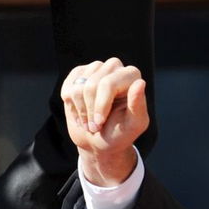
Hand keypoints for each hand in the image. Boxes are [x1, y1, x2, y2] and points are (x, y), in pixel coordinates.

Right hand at [62, 57, 147, 185]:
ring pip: (77, 88)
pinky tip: (81, 114)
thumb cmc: (120, 133)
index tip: (100, 123)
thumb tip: (140, 82)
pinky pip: (67, 89)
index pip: (107, 84)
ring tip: (89, 122)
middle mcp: (114, 67)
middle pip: (91, 85)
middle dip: (90, 110)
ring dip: (81, 111)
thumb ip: (138, 105)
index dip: (100, 106)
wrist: (99, 141)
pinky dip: (72, 107)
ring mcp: (95, 69)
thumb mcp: (133, 124)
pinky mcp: (78, 74)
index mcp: (131, 76)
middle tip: (95, 126)